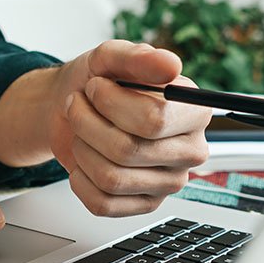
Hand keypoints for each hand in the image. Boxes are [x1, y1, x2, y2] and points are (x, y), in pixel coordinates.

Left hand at [51, 41, 210, 216]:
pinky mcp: (145, 205)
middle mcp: (190, 151)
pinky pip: (102, 203)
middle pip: (128, 150)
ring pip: (111, 178)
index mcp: (193, 112)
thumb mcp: (110, 58)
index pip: (153, 119)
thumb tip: (170, 65)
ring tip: (80, 130)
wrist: (70, 108)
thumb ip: (138, 57)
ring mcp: (169, 183)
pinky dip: (79, 179)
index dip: (110, 102)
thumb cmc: (97, 83)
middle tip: (78, 105)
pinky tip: (85, 159)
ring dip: (81, 148)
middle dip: (87, 123)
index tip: (95, 87)